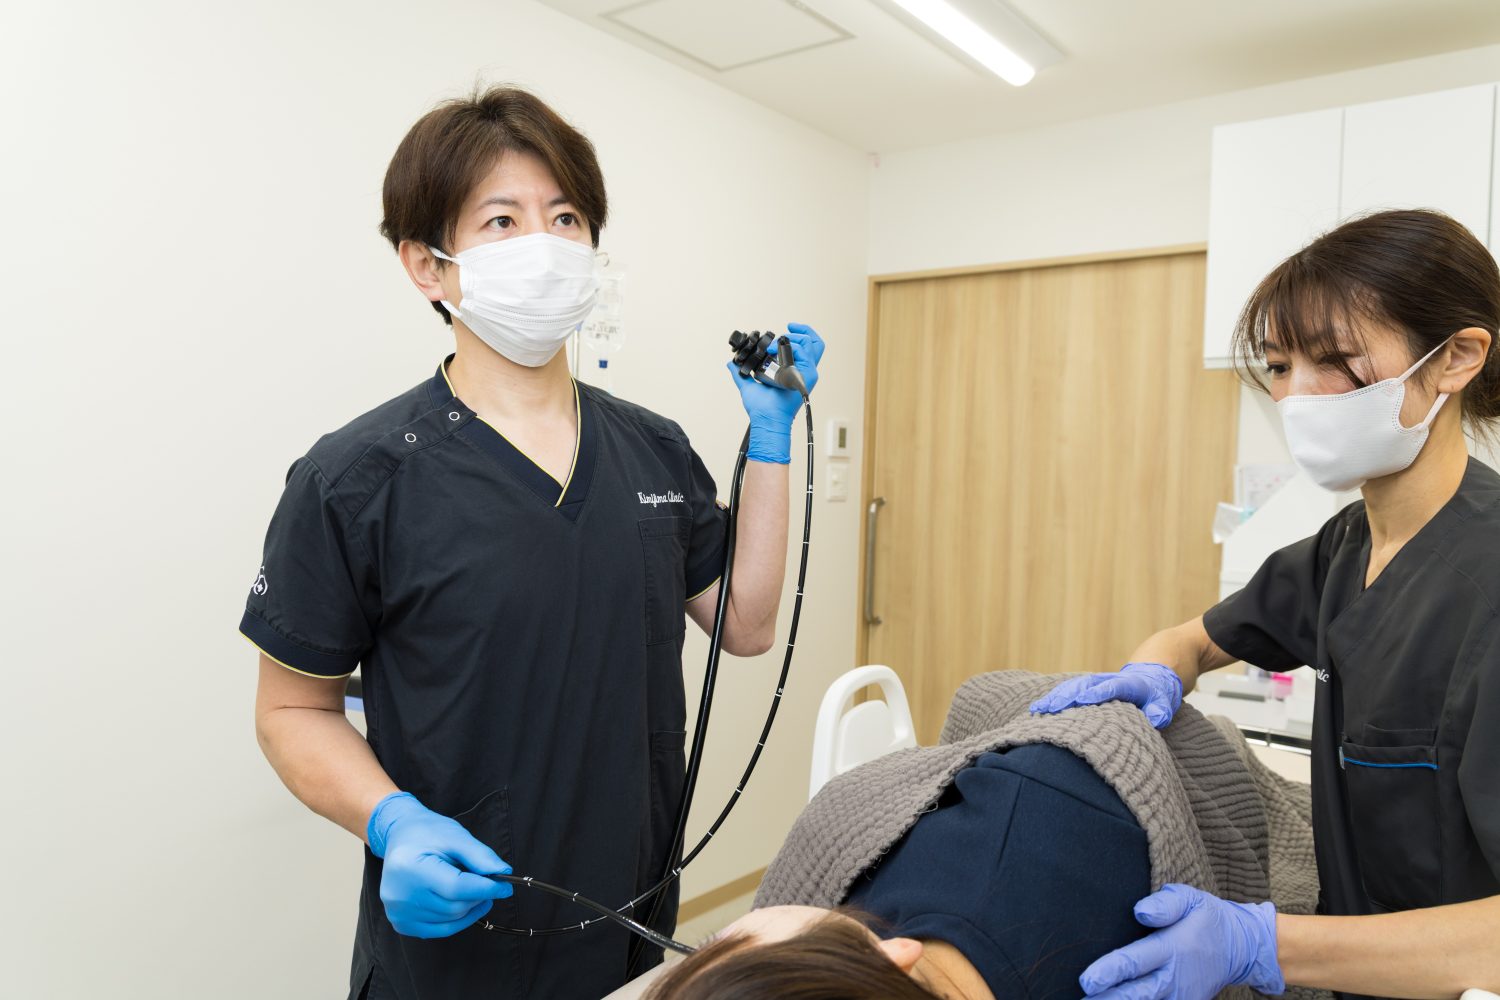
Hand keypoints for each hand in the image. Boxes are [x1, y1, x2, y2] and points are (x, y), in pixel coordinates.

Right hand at [367, 791, 513, 938]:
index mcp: (410, 868)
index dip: (486, 889)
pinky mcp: (401, 923)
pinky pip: (439, 930)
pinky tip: (465, 905)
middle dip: (479, 897)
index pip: (456, 888)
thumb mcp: (455, 836)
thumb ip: (480, 856)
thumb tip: (503, 873)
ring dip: (470, 908)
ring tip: (473, 889)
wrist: (399, 837)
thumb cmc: (427, 833)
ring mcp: (398, 913)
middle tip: (489, 884)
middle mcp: (400, 895)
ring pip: (450, 920)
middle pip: (455, 907)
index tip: (505, 886)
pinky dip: (458, 920)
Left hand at [727, 322, 824, 463]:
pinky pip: (804, 351)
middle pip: (815, 344)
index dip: (796, 337)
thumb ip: (740, 373)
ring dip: (795, 337)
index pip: (805, 350)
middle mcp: (802, 371)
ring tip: (778, 341)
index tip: (780, 334)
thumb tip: (731, 364)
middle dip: (804, 332)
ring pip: (812, 344)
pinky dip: (790, 345)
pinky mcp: (808, 375)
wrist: (766, 418)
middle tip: (788, 329)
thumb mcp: (748, 385)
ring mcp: (807, 372)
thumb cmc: (761, 409)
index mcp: (793, 372)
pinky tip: (774, 349)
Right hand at [1029, 662, 1182, 728]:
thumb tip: (1155, 719)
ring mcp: (1097, 682)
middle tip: (1050, 708)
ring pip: (1074, 686)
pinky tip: (1039, 709)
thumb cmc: (1158, 696)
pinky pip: (1070, 690)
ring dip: (1056, 697)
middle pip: (1086, 684)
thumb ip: (1160, 711)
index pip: (1113, 687)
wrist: (1152, 675)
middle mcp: (1110, 679)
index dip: (1098, 693)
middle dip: (1067, 695)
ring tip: (1038, 710)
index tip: (1083, 701)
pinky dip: (1055, 697)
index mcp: (1130, 684)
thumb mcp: (1165, 703)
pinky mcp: (1089, 687)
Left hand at [1080, 885, 1283, 999]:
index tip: (1087, 981)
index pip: (1134, 962)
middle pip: (1136, 995)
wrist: (1238, 948)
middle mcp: (1174, 978)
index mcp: (1171, 948)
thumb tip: (1140, 912)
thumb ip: (1165, 904)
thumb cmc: (1203, 919)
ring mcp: (1180, 997)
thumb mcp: (1189, 899)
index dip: (1109, 973)